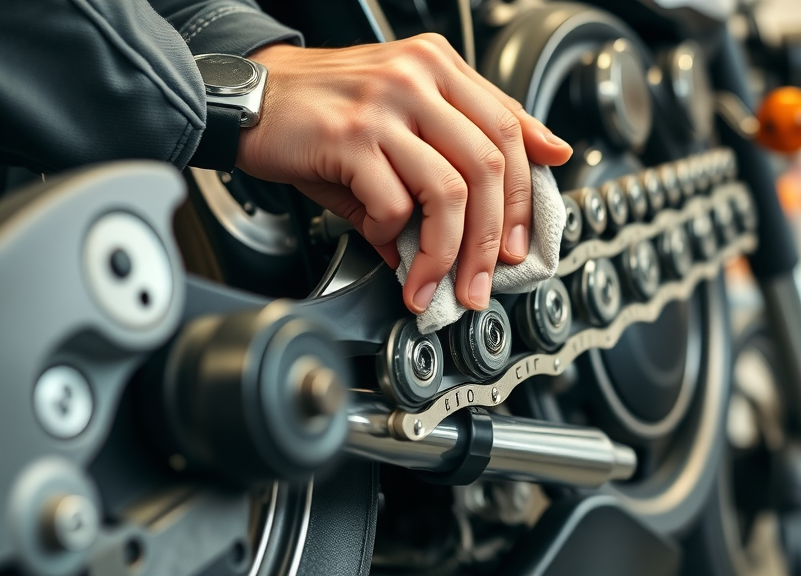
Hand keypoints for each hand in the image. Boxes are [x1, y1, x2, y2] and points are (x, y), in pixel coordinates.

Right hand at [238, 35, 572, 313]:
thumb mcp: (400, 118)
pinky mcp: (348, 136)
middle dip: (492, 239)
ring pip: (448, 192)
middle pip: (488, 167)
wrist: (252, 96)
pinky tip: (379, 238)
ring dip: (447, 254)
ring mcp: (384, 104)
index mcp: (439, 67)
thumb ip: (453, 150)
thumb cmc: (326, 110)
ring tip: (433, 283)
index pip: (508, 130)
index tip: (522, 242)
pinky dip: (390, 234)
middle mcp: (418, 77)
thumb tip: (499, 219)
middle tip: (482, 282)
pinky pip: (392, 203)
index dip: (524, 195)